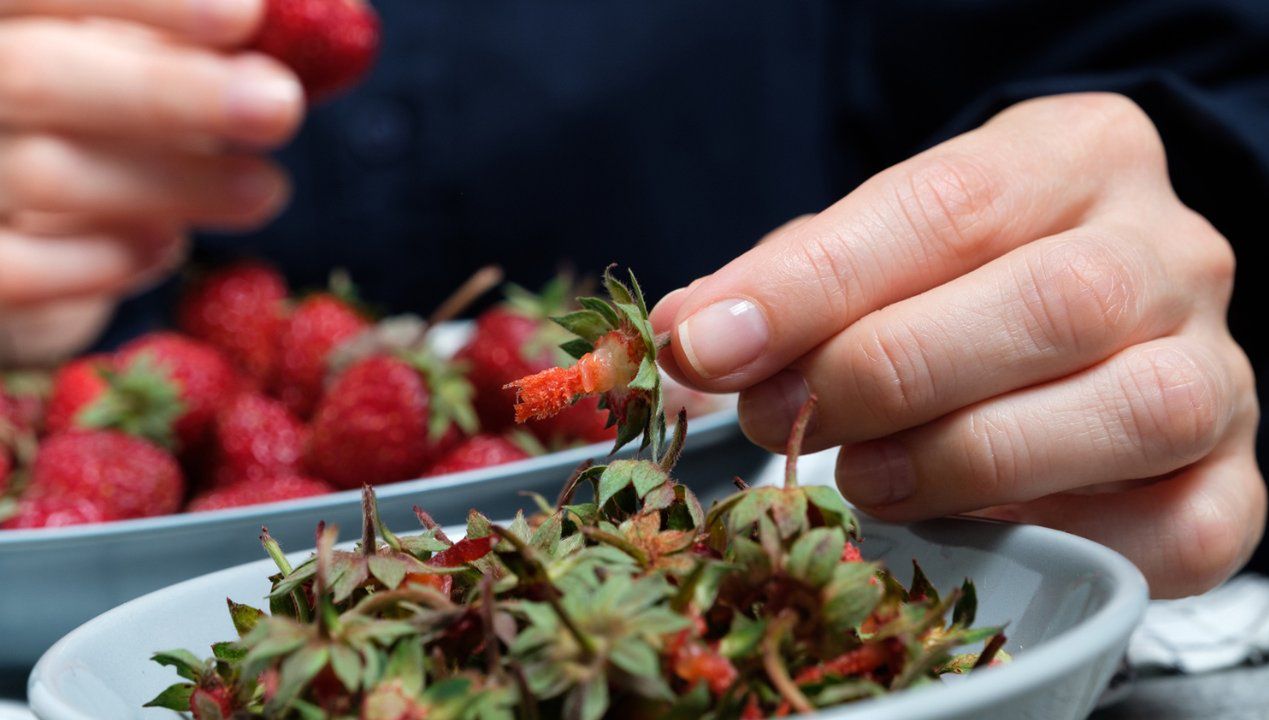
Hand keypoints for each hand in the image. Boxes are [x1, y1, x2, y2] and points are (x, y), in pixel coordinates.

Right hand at [0, 0, 302, 363]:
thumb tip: (328, 18)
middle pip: (35, 72)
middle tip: (281, 106)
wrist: (25, 229)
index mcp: (0, 12)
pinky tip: (167, 244)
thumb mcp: (150, 53)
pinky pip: (26, 270)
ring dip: (177, 184)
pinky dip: (112, 260)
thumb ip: (214, 33)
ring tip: (265, 188)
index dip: (142, 0)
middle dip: (170, 92)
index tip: (246, 16)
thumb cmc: (103, 111)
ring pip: (47, 174)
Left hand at [651, 93, 1262, 597]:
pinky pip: (1174, 527)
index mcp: (1075, 158)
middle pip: (1049, 303)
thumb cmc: (961, 284)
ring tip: (863, 478)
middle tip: (780, 419)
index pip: (946, 208)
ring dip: (966, 458)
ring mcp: (1218, 372)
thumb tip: (688, 336)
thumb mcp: (876, 250)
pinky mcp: (1233, 484)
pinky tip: (973, 527)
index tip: (708, 345)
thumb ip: (791, 285)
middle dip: (884, 373)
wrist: (1089, 333)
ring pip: (1125, 411)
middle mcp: (1169, 253)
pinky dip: (1059, 537)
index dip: (813, 287)